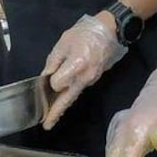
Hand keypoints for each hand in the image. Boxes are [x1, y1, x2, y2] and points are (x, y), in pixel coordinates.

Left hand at [41, 14, 126, 128]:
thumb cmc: (85, 33)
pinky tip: (62, 98)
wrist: (110, 31)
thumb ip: (54, 60)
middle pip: (67, 98)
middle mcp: (85, 77)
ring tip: (51, 116)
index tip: (47, 76)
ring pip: (73, 95)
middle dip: (56, 112)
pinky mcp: (93, 79)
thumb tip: (46, 76)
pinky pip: (78, 89)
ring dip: (62, 105)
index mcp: (76, 65)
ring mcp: (91, 80)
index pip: (58, 83)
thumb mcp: (65, 41)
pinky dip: (69, 95)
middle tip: (46, 125)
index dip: (50, 81)